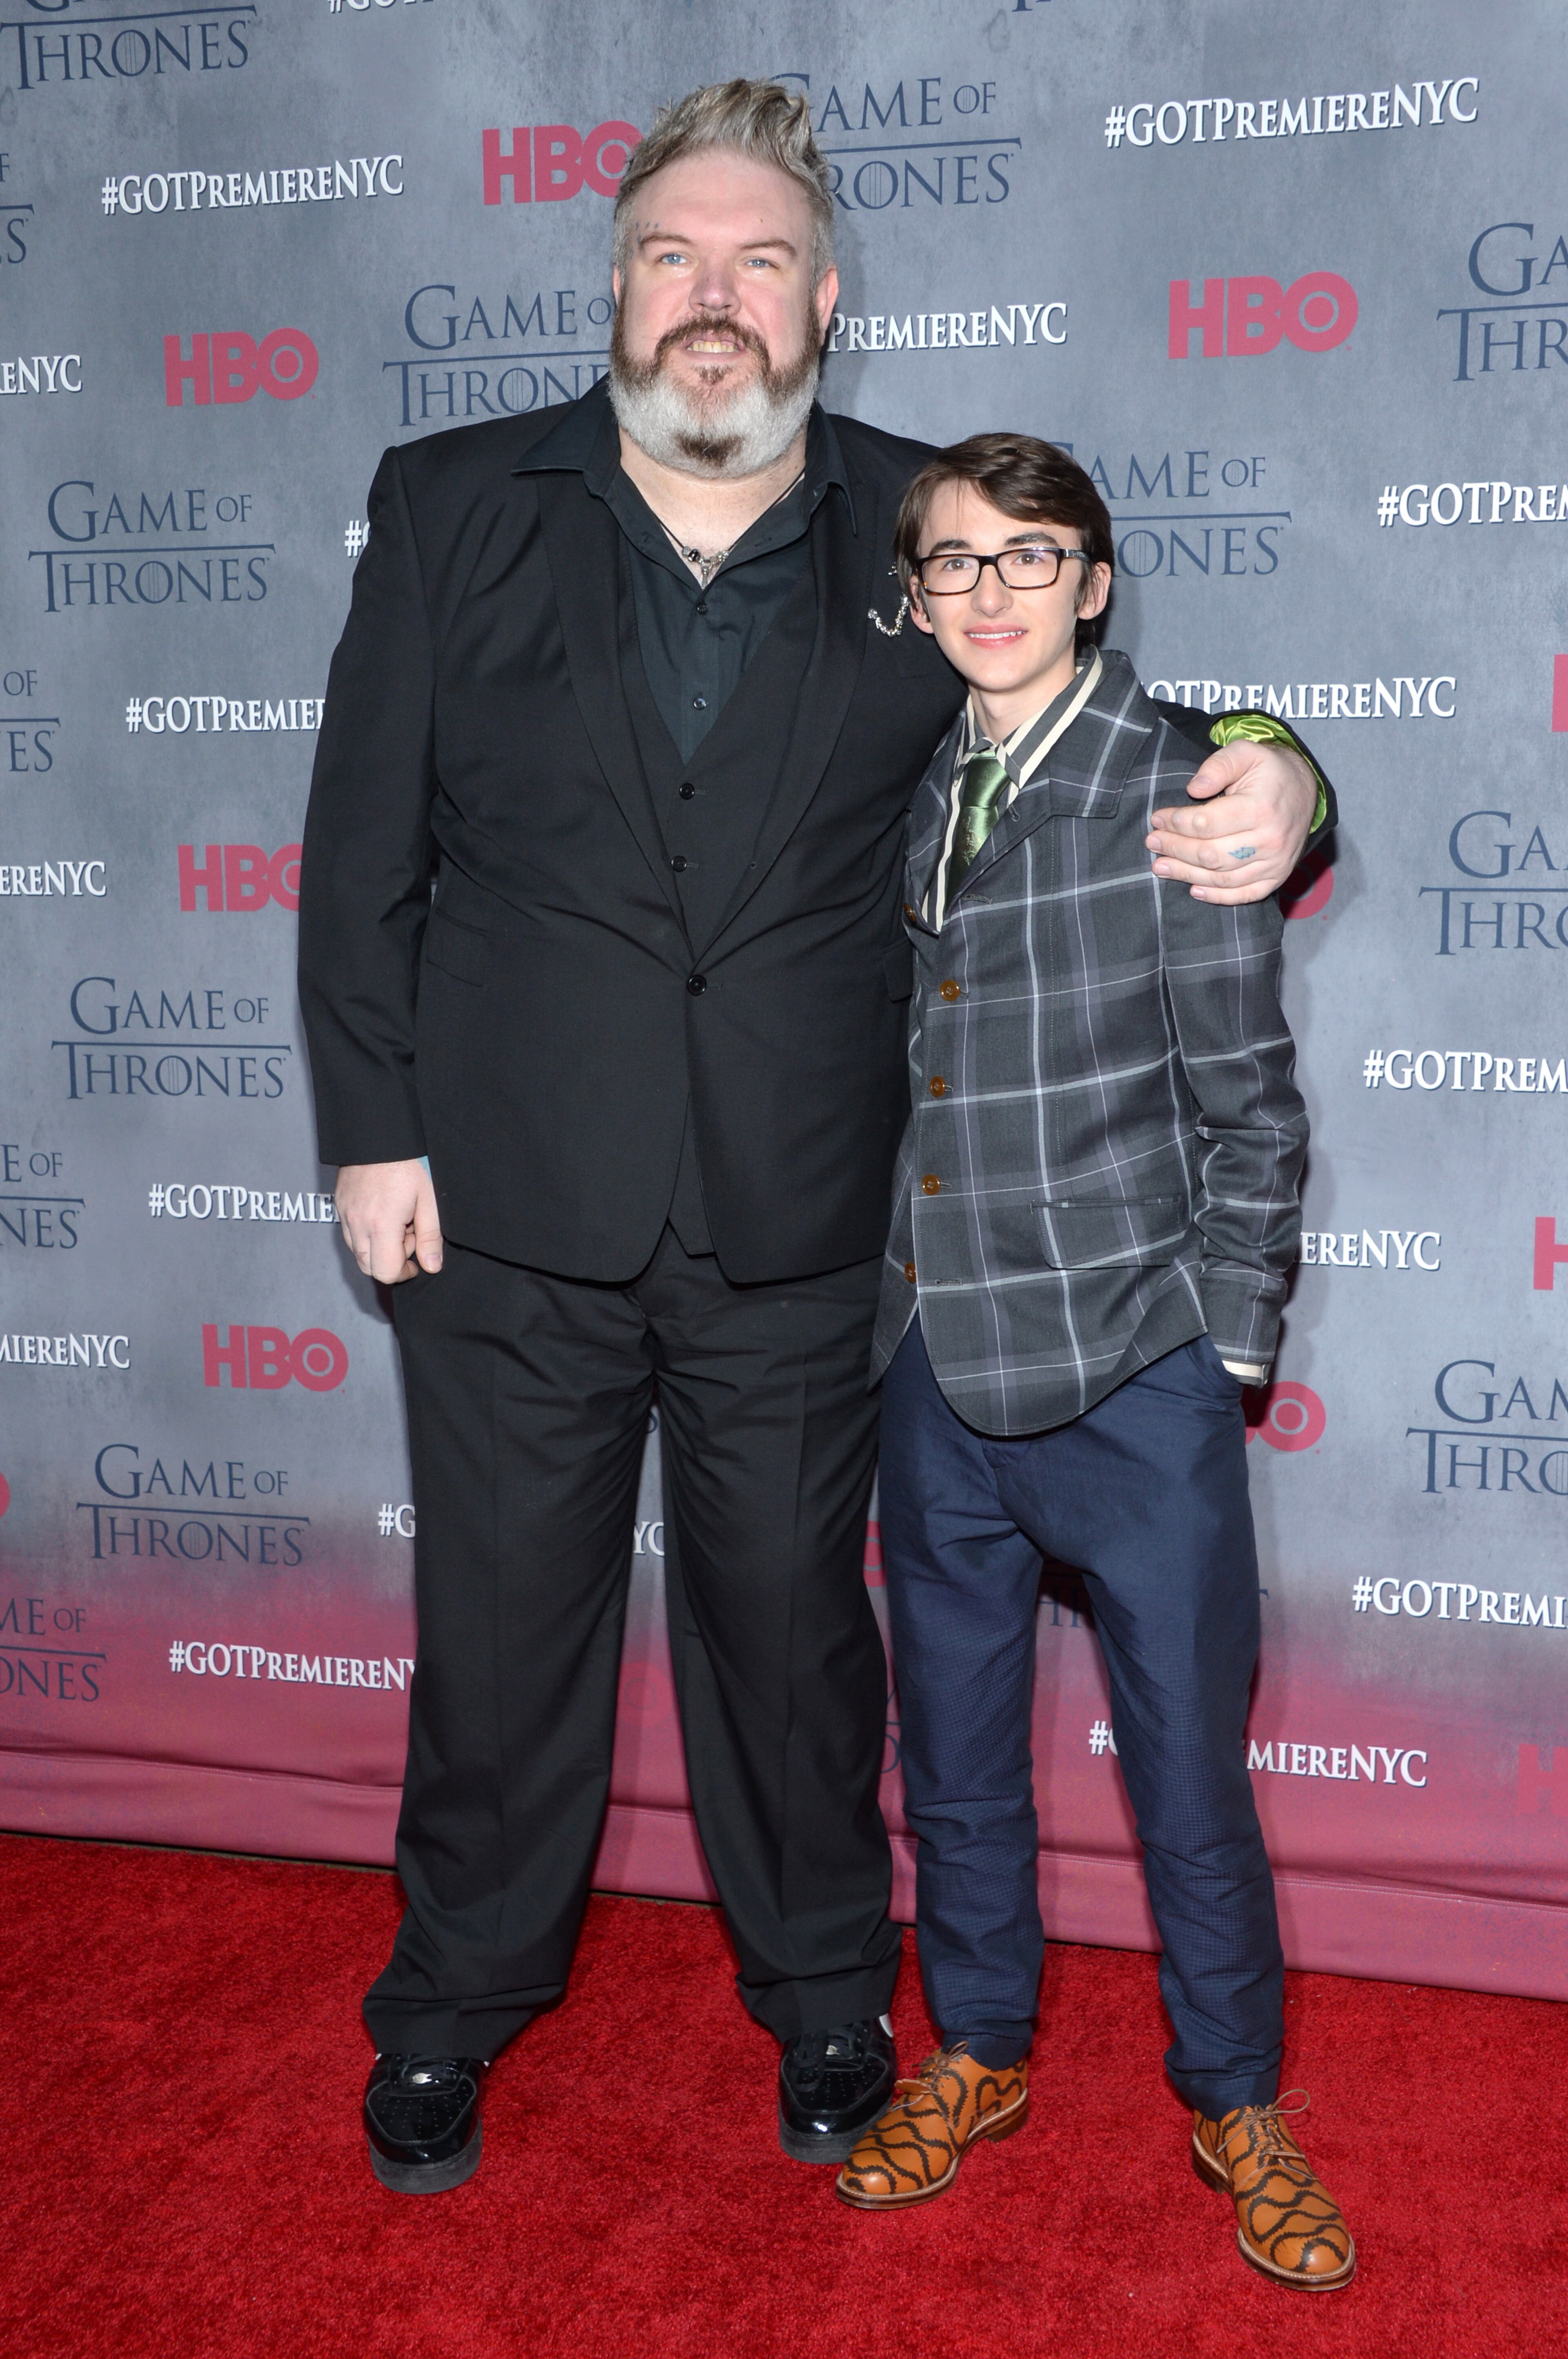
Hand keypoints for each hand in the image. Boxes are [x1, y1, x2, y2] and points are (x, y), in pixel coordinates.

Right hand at [336, 1158, 442, 1283]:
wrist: (377, 1137)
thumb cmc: (405, 1165)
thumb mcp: (427, 1200)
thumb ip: (430, 1237)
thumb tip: (432, 1266)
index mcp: (382, 1224)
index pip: (386, 1272)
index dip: (404, 1272)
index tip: (415, 1260)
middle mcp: (358, 1224)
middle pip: (369, 1268)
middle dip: (390, 1261)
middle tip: (407, 1235)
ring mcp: (345, 1216)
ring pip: (358, 1253)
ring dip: (378, 1248)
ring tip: (396, 1221)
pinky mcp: (339, 1207)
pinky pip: (351, 1235)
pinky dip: (367, 1234)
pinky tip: (382, 1214)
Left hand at [1146, 739, 1317, 904]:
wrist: (1305, 790)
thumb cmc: (1269, 770)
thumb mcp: (1246, 752)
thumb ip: (1218, 765)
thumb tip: (1194, 788)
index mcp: (1261, 808)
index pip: (1208, 824)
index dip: (1177, 823)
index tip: (1158, 818)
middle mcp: (1271, 840)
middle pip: (1211, 854)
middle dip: (1176, 849)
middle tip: (1152, 842)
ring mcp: (1275, 863)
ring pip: (1222, 877)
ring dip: (1186, 874)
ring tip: (1160, 866)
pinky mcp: (1277, 877)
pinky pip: (1244, 895)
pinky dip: (1217, 896)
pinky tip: (1193, 889)